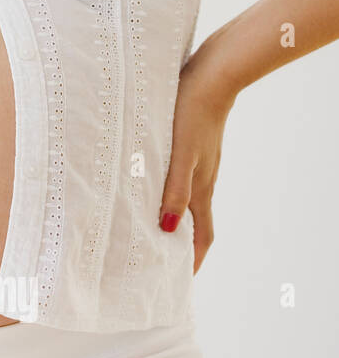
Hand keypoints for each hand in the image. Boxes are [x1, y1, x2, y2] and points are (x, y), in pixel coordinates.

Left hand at [158, 51, 237, 272]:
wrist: (211, 76)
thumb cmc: (192, 114)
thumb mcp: (180, 155)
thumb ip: (174, 191)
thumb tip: (168, 229)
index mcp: (201, 188)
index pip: (201, 236)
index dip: (191, 261)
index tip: (178, 281)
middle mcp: (202, 180)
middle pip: (192, 223)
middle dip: (177, 246)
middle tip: (155, 262)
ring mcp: (199, 163)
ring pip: (185, 200)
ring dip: (170, 219)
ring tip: (146, 231)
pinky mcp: (191, 146)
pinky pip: (179, 179)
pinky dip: (167, 193)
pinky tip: (148, 187)